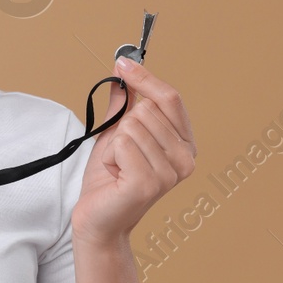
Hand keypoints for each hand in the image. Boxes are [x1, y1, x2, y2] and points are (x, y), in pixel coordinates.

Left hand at [70, 55, 196, 249]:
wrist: (97, 220)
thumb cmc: (109, 181)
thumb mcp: (116, 135)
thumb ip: (124, 106)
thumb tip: (123, 70)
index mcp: (184, 144)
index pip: (170, 98)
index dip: (145, 78)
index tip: (122, 63)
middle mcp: (185, 159)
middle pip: (147, 110)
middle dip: (122, 128)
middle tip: (120, 155)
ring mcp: (170, 173)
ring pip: (132, 126)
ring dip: (113, 146)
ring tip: (117, 168)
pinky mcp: (149, 182)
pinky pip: (123, 144)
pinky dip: (109, 156)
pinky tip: (114, 175)